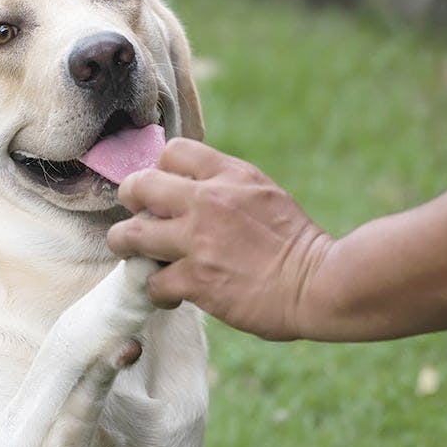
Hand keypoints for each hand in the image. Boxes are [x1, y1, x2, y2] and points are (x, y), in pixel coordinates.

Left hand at [107, 138, 332, 340]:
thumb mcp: (265, 193)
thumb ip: (229, 187)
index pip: (173, 152)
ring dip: (126, 245)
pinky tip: (171, 294)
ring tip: (133, 253)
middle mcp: (209, 201)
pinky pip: (152, 282)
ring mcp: (199, 241)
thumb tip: (195, 191)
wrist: (320, 283)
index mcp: (231, 175)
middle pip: (140, 185)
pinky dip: (156, 290)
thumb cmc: (298, 244)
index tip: (163, 191)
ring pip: (131, 234)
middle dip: (130, 199)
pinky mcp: (196, 280)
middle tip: (136, 217)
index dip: (160, 170)